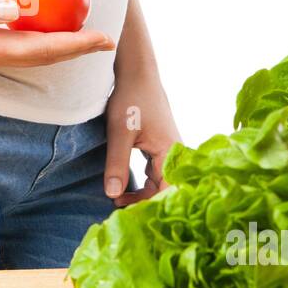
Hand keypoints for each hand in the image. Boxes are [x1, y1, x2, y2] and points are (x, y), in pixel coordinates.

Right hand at [0, 0, 115, 69]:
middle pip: (42, 57)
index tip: (103, 39)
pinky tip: (38, 34)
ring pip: (29, 57)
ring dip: (58, 49)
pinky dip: (34, 45)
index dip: (75, 44)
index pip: (42, 48)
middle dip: (75, 49)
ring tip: (80, 38)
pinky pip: (13, 52)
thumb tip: (15, 8)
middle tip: (104, 40)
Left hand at [103, 63, 180, 206]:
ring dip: (141, 194)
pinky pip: (155, 173)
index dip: (149, 207)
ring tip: (117, 200)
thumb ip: (116, 164)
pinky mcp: (160, 147)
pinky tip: (124, 187)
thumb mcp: (119, 133)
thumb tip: (112, 195)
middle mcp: (175, 154)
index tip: (127, 215)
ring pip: (159, 182)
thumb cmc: (130, 99)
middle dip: (143, 204)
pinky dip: (141, 184)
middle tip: (117, 209)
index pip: (167, 192)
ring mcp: (169, 150)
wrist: (136, 73)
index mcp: (170, 152)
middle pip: (165, 190)